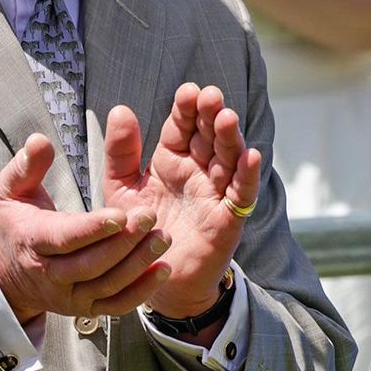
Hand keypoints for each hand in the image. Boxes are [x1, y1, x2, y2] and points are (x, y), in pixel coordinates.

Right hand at [0, 133, 170, 323]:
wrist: (9, 276)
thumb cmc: (17, 226)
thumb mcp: (11, 192)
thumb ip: (26, 166)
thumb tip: (40, 141)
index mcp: (33, 242)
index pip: (64, 238)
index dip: (92, 229)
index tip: (120, 214)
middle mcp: (51, 275)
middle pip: (91, 264)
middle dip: (123, 242)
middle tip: (150, 217)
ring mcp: (70, 296)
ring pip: (108, 285)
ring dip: (138, 264)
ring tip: (162, 238)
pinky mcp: (86, 310)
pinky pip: (117, 306)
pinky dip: (141, 291)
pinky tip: (162, 270)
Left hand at [101, 83, 261, 316]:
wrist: (151, 278)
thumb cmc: (137, 231)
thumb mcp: (120, 188)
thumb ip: (120, 152)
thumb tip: (121, 108)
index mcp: (171, 159)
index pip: (182, 127)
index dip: (186, 109)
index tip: (188, 92)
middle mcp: (196, 171)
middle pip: (208, 136)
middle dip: (210, 115)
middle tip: (211, 96)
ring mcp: (215, 193)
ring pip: (228, 159)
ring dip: (230, 138)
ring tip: (227, 118)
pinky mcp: (228, 218)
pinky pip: (241, 194)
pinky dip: (247, 175)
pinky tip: (250, 156)